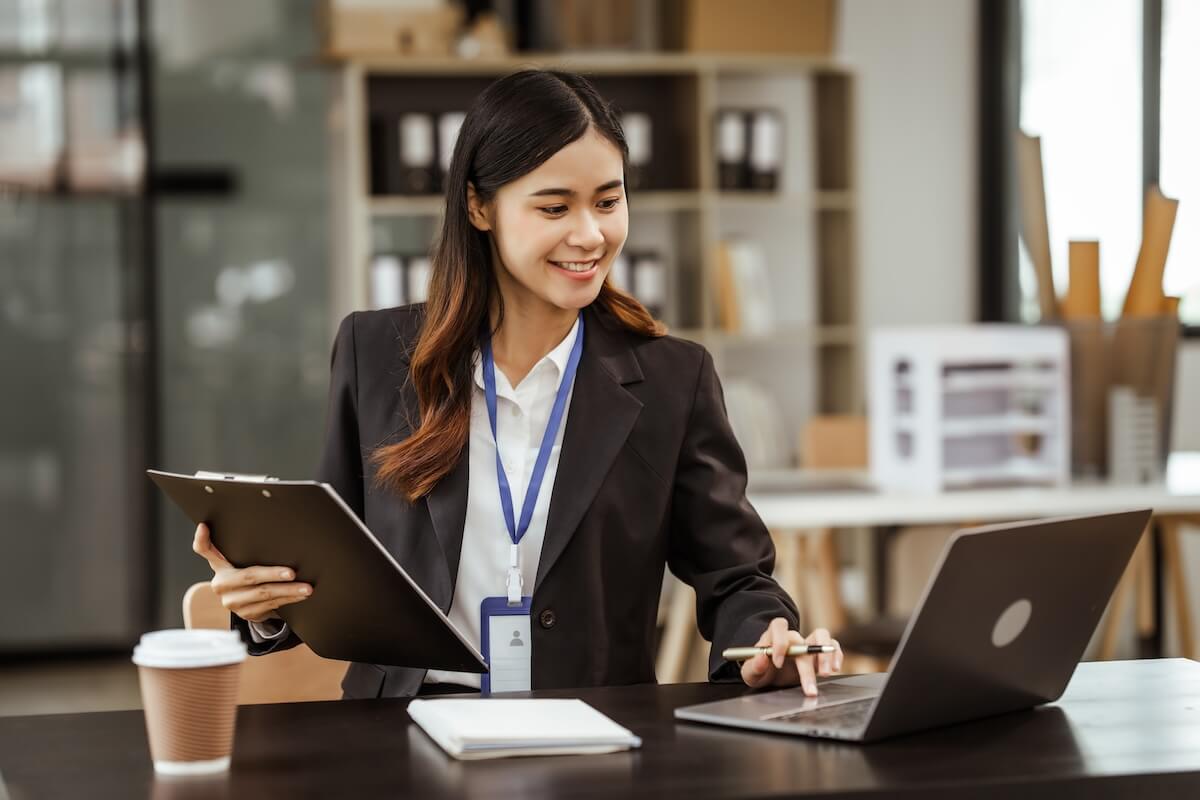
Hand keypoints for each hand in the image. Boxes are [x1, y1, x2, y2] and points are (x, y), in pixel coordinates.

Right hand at [192, 523, 312, 623]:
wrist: (247, 604)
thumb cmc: (248, 575)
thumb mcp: (241, 562)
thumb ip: (245, 550)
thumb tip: (273, 530)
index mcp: (219, 566)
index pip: (204, 550)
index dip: (202, 539)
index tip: (204, 526)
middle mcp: (221, 584)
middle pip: (248, 576)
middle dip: (273, 574)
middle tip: (292, 572)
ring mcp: (233, 601)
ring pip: (264, 594)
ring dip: (289, 590)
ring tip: (306, 587)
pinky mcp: (246, 613)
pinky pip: (272, 604)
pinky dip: (290, 598)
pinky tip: (301, 594)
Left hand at [739, 618, 842, 695]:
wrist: (772, 676)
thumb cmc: (762, 671)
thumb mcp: (750, 673)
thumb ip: (753, 666)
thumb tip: (761, 658)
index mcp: (773, 637)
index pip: (778, 626)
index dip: (779, 642)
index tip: (778, 663)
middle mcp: (792, 638)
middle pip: (801, 640)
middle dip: (805, 666)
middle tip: (808, 688)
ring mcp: (807, 643)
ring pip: (821, 635)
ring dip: (825, 654)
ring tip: (826, 673)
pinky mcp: (819, 653)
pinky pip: (833, 644)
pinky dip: (836, 654)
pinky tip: (836, 668)